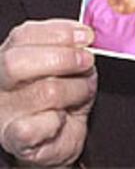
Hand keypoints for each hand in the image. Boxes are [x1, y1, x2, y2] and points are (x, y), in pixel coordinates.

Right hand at [0, 19, 95, 165]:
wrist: (59, 136)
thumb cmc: (63, 94)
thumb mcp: (67, 62)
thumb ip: (69, 45)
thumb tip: (84, 36)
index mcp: (9, 54)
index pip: (24, 35)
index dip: (59, 32)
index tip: (86, 36)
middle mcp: (0, 81)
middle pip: (17, 62)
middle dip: (62, 58)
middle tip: (87, 61)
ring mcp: (3, 112)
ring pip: (42, 92)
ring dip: (75, 89)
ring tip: (83, 91)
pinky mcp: (13, 139)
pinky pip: (34, 127)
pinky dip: (56, 121)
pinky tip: (61, 118)